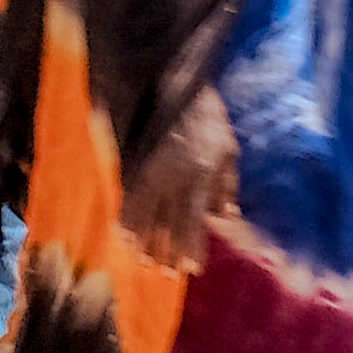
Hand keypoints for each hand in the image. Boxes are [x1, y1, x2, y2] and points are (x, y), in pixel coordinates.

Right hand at [118, 85, 237, 266]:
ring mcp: (150, 170)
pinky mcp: (133, 162)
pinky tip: (124, 235)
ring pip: (144, 216)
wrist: (170, 81)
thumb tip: (225, 217)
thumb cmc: (206, 116)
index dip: (191, 248)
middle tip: (166, 272)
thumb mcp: (228, 147)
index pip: (193, 221)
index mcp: (200, 174)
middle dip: (166, 252)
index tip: (191, 269)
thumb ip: (227, 184)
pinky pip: (127, 198)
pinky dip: (125, 219)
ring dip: (144, 242)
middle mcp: (173, 177)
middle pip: (167, 225)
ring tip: (145, 260)